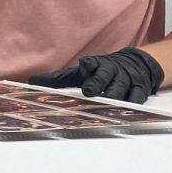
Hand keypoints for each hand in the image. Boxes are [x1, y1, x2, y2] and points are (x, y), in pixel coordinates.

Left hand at [28, 47, 164, 102]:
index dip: (88, 64)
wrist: (136, 64)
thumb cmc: (100, 71)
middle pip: (104, 76)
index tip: (85, 65)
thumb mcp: (80, 73)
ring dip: (114, 95)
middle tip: (89, 90)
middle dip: (97, 83)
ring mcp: (126, 80)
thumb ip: (58, 79)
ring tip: (108, 102)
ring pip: (120, 88)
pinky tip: (128, 109)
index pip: (91, 63)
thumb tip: (32, 83)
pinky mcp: (140, 89)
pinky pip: (137, 96)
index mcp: (95, 65)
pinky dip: (133, 102)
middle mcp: (111, 70)